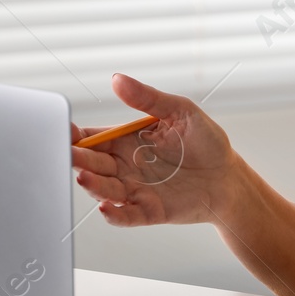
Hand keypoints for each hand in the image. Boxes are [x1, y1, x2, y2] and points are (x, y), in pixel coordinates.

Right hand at [71, 73, 238, 225]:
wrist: (229, 177)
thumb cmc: (206, 142)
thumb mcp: (180, 111)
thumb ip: (148, 98)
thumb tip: (117, 79)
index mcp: (127, 140)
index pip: (93, 138)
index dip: (76, 136)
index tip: (65, 131)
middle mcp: (125, 166)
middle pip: (93, 163)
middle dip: (78, 159)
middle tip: (67, 154)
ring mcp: (135, 190)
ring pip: (105, 190)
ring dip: (93, 186)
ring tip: (85, 177)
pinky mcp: (149, 211)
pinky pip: (126, 216)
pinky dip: (114, 215)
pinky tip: (106, 208)